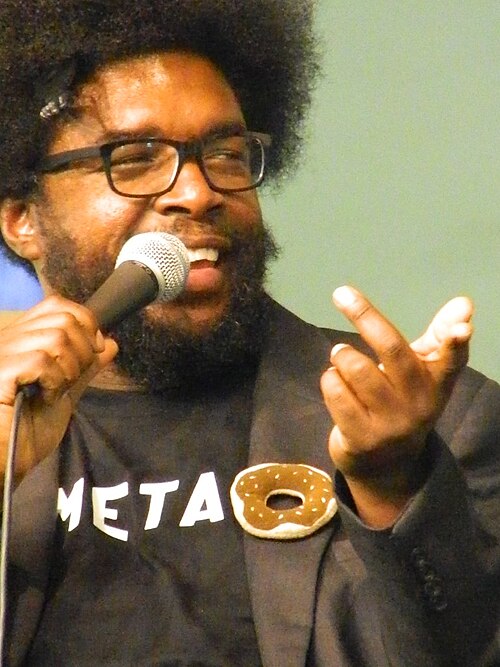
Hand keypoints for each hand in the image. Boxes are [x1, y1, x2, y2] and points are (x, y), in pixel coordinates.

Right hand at [0, 296, 117, 486]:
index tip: (93, 352)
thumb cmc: (24, 434)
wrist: (4, 464)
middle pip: (64, 318)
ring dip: (68, 371)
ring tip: (52, 393)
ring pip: (57, 338)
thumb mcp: (64, 395)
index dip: (85, 323)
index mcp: (20, 340)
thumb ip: (85, 367)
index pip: (58, 305)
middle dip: (83, 351)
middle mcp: (6, 339)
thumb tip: (110, 343)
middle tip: (70, 380)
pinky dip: (54, 382)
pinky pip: (42, 360)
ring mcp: (0, 354)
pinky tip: (42, 399)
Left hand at [320, 286, 472, 526]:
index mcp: (437, 383)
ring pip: (356, 370)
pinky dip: (329, 379)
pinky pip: (336, 393)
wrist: (387, 466)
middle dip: (365, 316)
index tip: (462, 326)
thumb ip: (439, 337)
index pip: (452, 360)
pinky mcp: (361, 438)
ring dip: (341, 355)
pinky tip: (334, 382)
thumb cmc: (404, 404)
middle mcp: (418, 404)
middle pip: (392, 350)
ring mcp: (390, 424)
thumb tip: (464, 302)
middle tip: (342, 294)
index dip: (455, 342)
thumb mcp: (424, 374)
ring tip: (340, 356)